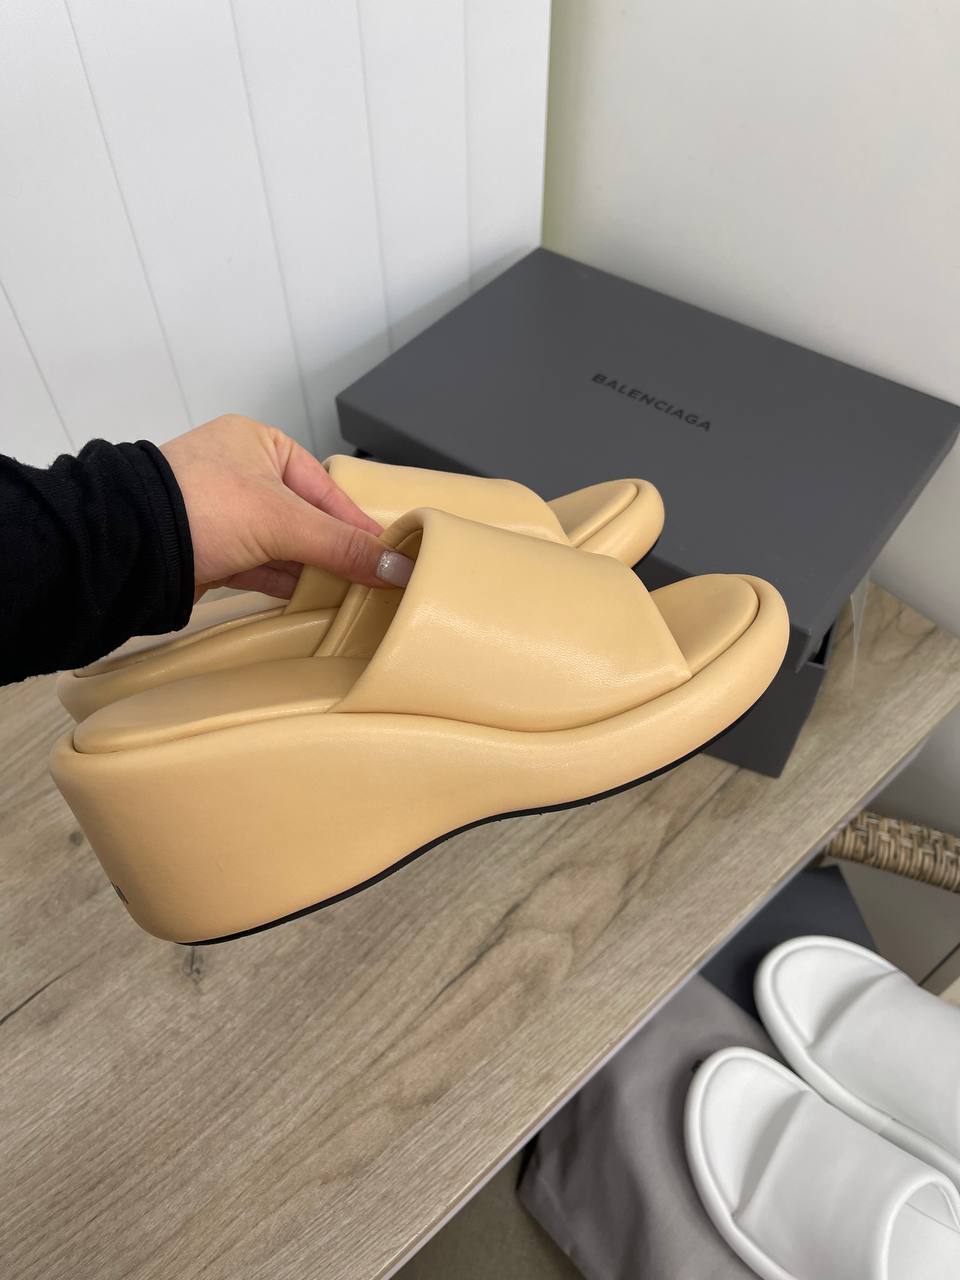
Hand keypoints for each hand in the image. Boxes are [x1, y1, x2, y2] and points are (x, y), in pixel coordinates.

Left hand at [160, 415, 413, 599]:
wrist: (128, 547)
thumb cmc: (200, 507)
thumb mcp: (283, 521)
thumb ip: (342, 545)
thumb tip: (397, 565)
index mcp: (260, 444)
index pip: (325, 488)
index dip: (357, 523)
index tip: (390, 554)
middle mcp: (242, 473)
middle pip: (307, 517)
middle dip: (337, 550)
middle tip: (376, 578)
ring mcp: (224, 515)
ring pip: (284, 545)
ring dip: (314, 570)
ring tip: (353, 595)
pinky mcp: (211, 552)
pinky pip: (262, 568)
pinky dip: (287, 584)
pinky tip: (315, 601)